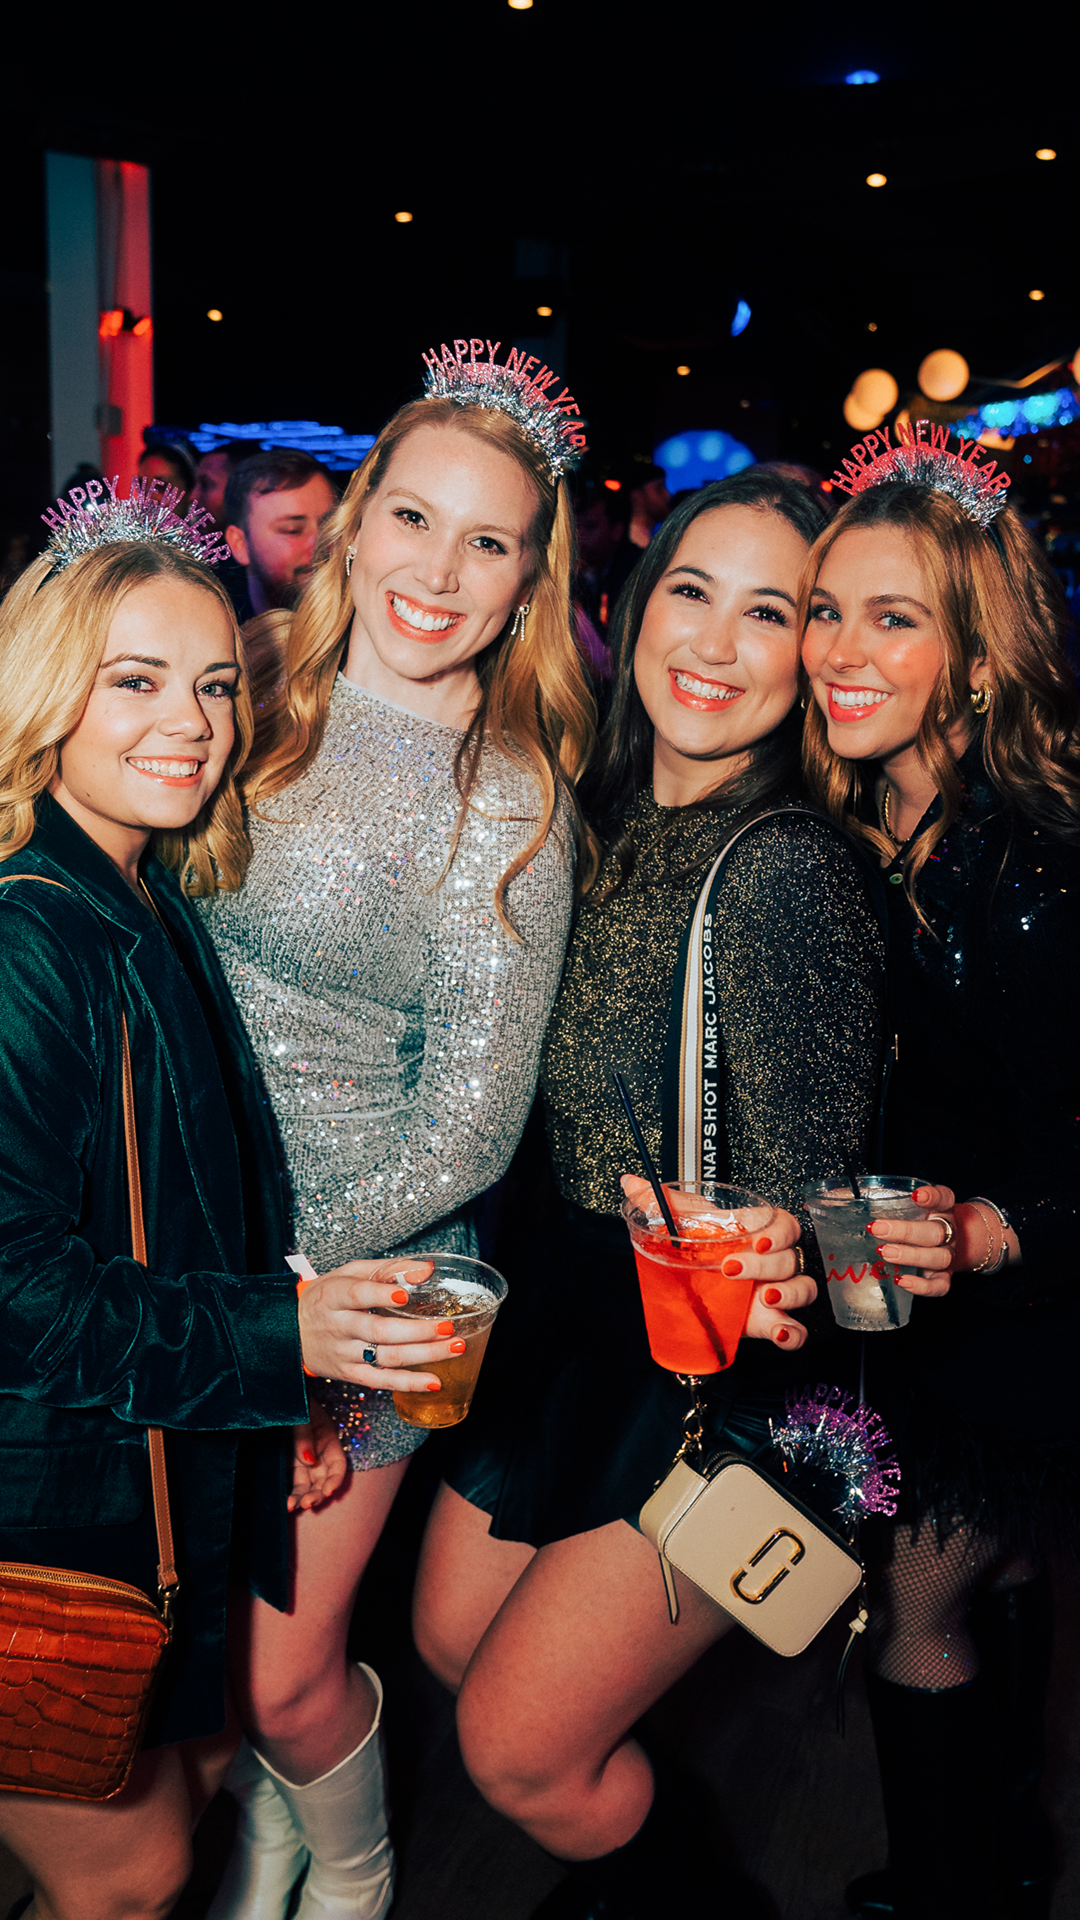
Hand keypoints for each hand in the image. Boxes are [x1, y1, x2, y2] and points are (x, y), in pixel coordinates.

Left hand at [288, 1397, 347, 1512]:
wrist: (277, 1394)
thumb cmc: (293, 1401)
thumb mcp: (301, 1415)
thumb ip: (304, 1436)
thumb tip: (308, 1461)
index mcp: (327, 1439)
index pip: (338, 1465)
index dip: (335, 1480)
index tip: (327, 1491)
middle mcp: (317, 1452)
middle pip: (322, 1479)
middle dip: (317, 1494)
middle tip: (306, 1503)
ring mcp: (302, 1458)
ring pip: (307, 1484)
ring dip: (302, 1497)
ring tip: (291, 1506)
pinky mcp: (287, 1462)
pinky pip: (292, 1481)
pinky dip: (290, 1492)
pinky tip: (285, 1502)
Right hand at [297, 1259, 463, 1391]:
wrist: (289, 1333)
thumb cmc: (327, 1298)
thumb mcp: (349, 1273)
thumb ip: (388, 1269)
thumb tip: (426, 1269)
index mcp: (333, 1295)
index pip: (357, 1294)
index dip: (381, 1295)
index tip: (405, 1295)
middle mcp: (337, 1326)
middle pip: (379, 1330)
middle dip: (417, 1331)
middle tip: (448, 1327)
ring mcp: (343, 1353)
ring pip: (385, 1357)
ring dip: (424, 1355)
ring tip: (454, 1348)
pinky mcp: (349, 1374)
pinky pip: (381, 1382)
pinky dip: (408, 1383)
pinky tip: (434, 1381)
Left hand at [620, 1177, 816, 1349]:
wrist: (692, 1289)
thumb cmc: (697, 1251)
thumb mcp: (678, 1226)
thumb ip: (656, 1202)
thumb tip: (630, 1184)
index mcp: (754, 1234)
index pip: (785, 1225)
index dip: (779, 1232)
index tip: (758, 1241)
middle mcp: (769, 1263)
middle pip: (790, 1257)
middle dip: (765, 1265)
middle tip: (732, 1269)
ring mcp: (773, 1292)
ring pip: (803, 1288)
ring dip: (790, 1293)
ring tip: (765, 1297)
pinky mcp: (770, 1321)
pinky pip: (798, 1330)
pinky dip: (793, 1333)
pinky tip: (778, 1330)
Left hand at [869, 1183, 955, 1296]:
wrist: (949, 1245)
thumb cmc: (918, 1223)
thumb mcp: (908, 1207)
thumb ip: (884, 1202)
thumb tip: (840, 1197)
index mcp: (941, 1210)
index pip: (944, 1198)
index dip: (932, 1196)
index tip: (916, 1195)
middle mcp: (948, 1232)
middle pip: (935, 1232)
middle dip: (905, 1231)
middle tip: (878, 1229)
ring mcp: (948, 1255)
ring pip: (938, 1257)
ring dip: (910, 1256)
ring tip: (885, 1253)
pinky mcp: (944, 1277)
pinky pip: (939, 1285)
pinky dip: (921, 1286)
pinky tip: (902, 1280)